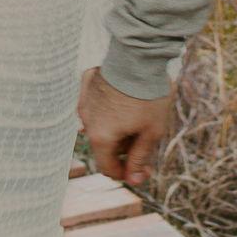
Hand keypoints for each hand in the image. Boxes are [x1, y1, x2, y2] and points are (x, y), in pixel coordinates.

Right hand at [76, 65, 173, 187]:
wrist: (139, 56)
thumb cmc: (148, 96)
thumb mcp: (151, 132)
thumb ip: (140, 159)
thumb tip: (133, 179)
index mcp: (100, 138)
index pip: (108, 169)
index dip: (127, 173)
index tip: (143, 168)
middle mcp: (86, 122)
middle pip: (104, 146)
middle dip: (124, 149)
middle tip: (145, 141)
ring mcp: (85, 102)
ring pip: (100, 124)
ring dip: (116, 128)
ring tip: (138, 116)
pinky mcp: (87, 85)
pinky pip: (96, 104)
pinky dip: (109, 108)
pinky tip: (125, 100)